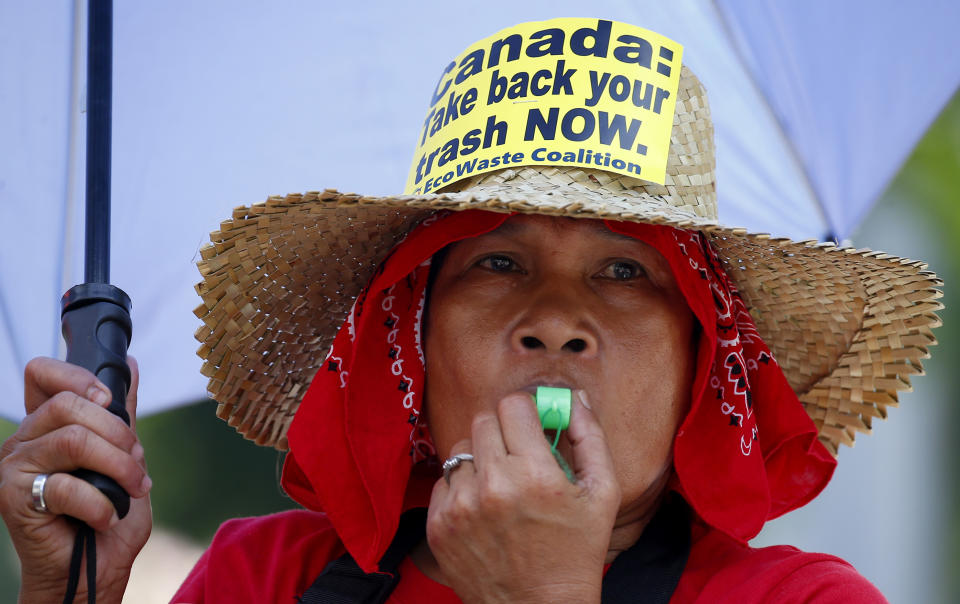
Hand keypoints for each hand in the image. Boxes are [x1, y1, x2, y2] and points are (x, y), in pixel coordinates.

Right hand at [0, 357, 152, 603]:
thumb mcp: (125, 456)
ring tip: (131, 489)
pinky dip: (101, 504)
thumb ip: (122, 414)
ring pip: (72, 440)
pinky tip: (106, 517)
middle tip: (136, 463)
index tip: (108, 398)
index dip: (77, 376)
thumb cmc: (108, 516)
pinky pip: (66, 485)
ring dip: (117, 467)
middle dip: (117, 432)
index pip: (42, 373)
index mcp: (47, 425)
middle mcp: (24, 441)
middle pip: (67, 403)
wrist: (94, 572)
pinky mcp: (14, 499)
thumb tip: (129, 365)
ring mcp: (14, 469)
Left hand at [426, 391, 619, 603]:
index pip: (513, 405)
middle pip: (484, 420)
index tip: (532, 426)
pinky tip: (484, 508)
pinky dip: (462, 487)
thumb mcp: (602, 494)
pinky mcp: (438, 524)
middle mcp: (493, 486)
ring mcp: (460, 506)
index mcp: (535, 474)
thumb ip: (590, 438)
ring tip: (501, 487)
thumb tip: (574, 398)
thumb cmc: (576, 552)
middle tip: (518, 456)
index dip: (526, 412)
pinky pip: (443, 480)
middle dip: (503, 432)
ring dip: (480, 460)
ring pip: (461, 449)